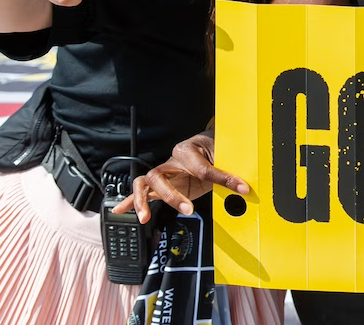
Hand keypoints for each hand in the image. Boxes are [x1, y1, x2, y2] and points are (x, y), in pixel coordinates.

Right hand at [111, 129, 248, 222]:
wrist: (208, 146)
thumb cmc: (214, 148)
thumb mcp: (224, 156)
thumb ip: (230, 171)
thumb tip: (244, 190)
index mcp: (188, 150)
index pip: (201, 168)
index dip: (222, 179)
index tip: (241, 189)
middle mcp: (172, 161)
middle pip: (160, 176)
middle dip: (172, 195)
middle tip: (188, 210)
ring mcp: (165, 173)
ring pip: (145, 183)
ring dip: (142, 200)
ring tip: (143, 217)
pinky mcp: (163, 185)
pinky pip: (143, 192)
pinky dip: (131, 202)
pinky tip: (120, 210)